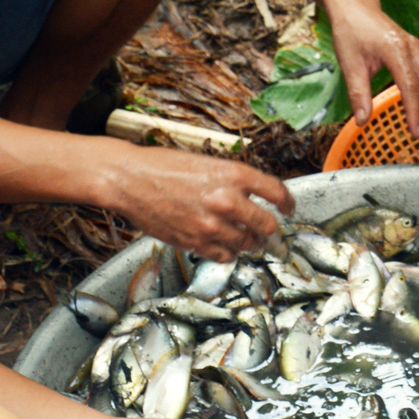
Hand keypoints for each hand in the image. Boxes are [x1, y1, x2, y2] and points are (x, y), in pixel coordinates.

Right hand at [102, 142, 294, 260]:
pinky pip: (225, 255)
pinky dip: (228, 251)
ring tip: (245, 238)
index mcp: (233, 174)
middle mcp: (227, 200)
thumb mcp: (208, 162)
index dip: (287, 203)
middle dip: (271, 230)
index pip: (276, 192)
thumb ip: (234, 181)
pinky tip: (224, 243)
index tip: (288, 208)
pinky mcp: (195, 242)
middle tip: (269, 231)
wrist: (130, 179)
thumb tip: (256, 197)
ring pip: (247, 243)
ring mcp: (211, 225)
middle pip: (267, 225)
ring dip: (250, 242)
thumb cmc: (164, 166)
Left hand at [327, 0, 418, 136]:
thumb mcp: (349, 63)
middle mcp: (414, 48)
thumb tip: (362, 121)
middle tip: (418, 132)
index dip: (415, 112)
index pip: (412, 86)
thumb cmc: (350, 31)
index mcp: (396, 50)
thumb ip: (358, 93)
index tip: (414, 132)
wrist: (356, 6)